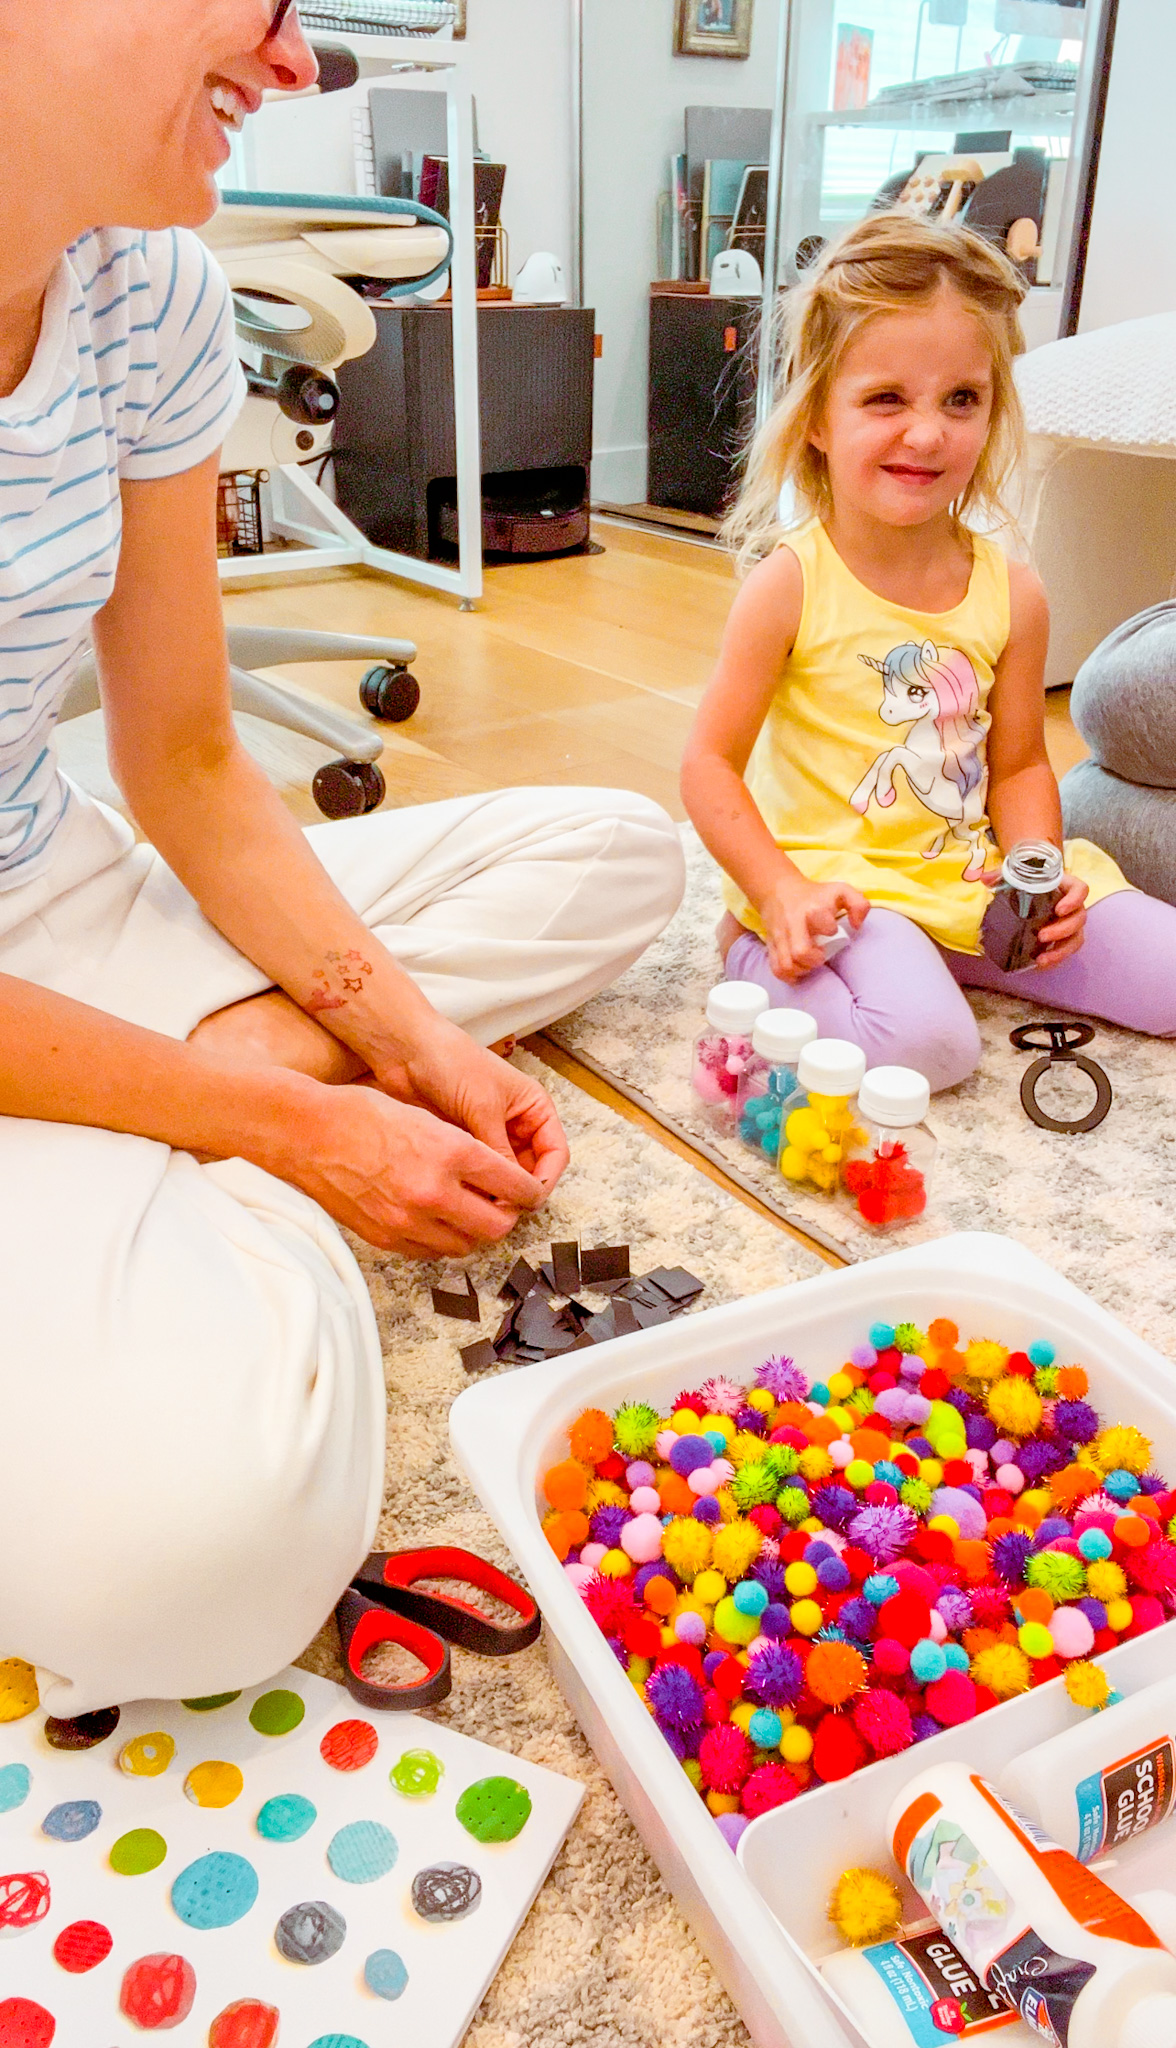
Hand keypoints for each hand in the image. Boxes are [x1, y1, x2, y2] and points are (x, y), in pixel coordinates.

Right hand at [268, 1076, 547, 1256]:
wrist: (307, 1134)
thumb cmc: (361, 1115)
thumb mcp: (425, 1117)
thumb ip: (462, 1150)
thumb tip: (492, 1175)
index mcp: (450, 1153)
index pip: (513, 1185)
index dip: (529, 1191)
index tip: (529, 1191)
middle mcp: (433, 1191)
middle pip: (497, 1226)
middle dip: (506, 1217)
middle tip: (502, 1205)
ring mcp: (408, 1219)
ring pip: (465, 1245)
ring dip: (472, 1231)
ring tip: (465, 1211)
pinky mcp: (386, 1237)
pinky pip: (430, 1252)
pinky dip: (440, 1239)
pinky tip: (434, 1219)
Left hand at [372, 1018, 568, 1198]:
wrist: (408, 1051)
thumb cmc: (453, 1063)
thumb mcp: (483, 1108)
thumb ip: (500, 1151)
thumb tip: (512, 1192)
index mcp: (533, 1108)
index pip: (555, 1153)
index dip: (545, 1179)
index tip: (528, 1200)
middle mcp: (516, 1124)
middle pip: (531, 1169)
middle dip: (520, 1190)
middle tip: (501, 1210)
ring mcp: (490, 1136)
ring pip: (504, 1175)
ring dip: (496, 1191)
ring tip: (480, 1204)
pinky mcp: (465, 1145)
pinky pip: (478, 1173)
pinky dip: (475, 1186)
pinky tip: (464, 1195)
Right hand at [759, 876, 869, 982]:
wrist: (778, 890)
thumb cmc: (815, 895)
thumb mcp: (841, 891)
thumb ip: (859, 905)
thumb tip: (857, 926)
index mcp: (813, 910)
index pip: (823, 925)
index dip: (830, 929)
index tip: (832, 930)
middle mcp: (793, 924)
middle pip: (800, 952)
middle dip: (814, 960)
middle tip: (820, 954)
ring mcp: (780, 937)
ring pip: (786, 965)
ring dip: (801, 969)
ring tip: (809, 962)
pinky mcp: (771, 946)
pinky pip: (776, 969)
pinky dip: (788, 975)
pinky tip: (798, 968)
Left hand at [980, 867, 1087, 969]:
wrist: (1032, 894)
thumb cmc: (1029, 883)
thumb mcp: (1016, 876)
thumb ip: (1002, 876)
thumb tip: (984, 879)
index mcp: (1066, 887)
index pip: (1080, 890)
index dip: (1074, 900)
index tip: (1059, 909)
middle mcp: (1073, 906)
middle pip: (1079, 918)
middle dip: (1062, 930)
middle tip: (1041, 936)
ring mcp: (1070, 924)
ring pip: (1076, 939)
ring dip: (1061, 951)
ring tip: (1042, 959)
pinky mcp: (1064, 939)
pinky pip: (1066, 951)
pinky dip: (1055, 960)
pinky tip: (1040, 965)